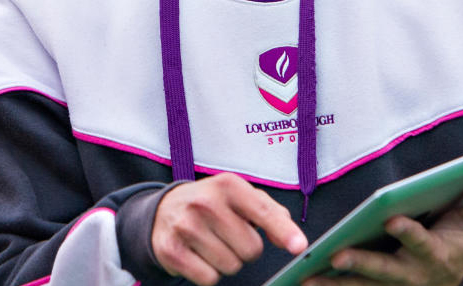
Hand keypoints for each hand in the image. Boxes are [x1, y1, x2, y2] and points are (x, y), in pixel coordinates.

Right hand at [152, 173, 307, 284]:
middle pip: (251, 249)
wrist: (163, 211)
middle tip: (228, 236)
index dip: (283, 232)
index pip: (263, 212)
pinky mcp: (171, 250)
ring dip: (227, 262)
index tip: (299, 246)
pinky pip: (209, 279)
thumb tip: (293, 239)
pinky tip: (198, 256)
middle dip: (245, 249)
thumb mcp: (239, 197)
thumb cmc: (212, 205)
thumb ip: (270, 212)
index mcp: (227, 185)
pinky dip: (209, 274)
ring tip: (212, 244)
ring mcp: (185, 226)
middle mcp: (205, 203)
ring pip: (231, 266)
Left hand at [302, 171, 462, 285]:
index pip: (418, 242)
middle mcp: (412, 275)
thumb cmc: (459, 240)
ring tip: (306, 279)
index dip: (406, 232)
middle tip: (336, 255)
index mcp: (434, 256)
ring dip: (334, 285)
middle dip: (360, 264)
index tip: (391, 219)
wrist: (456, 277)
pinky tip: (304, 281)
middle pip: (383, 271)